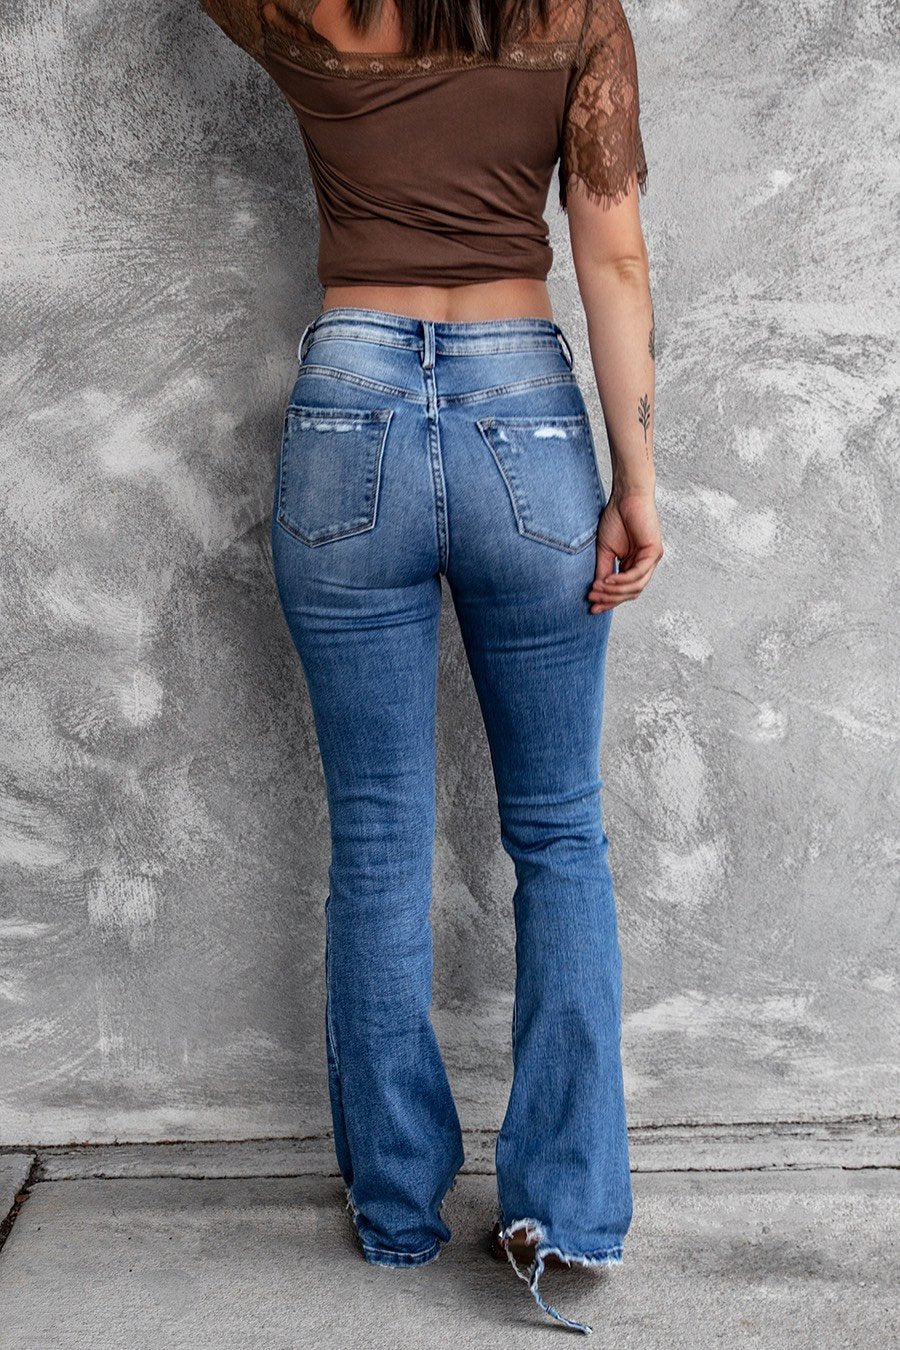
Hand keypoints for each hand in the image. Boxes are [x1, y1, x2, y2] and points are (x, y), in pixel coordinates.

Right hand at [587, 486, 662, 612]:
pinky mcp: (654, 552)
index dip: (608, 601)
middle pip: (631, 593)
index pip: (624, 591)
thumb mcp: (605, 551)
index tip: (591, 606)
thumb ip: (604, 571)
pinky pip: (638, 574)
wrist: (626, 497)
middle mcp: (645, 565)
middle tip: (592, 600)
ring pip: (635, 587)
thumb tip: (597, 591)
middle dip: (610, 599)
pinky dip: (622, 580)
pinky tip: (608, 581)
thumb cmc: (616, 519)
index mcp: (634, 565)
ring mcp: (652, 560)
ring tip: (596, 589)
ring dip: (614, 591)